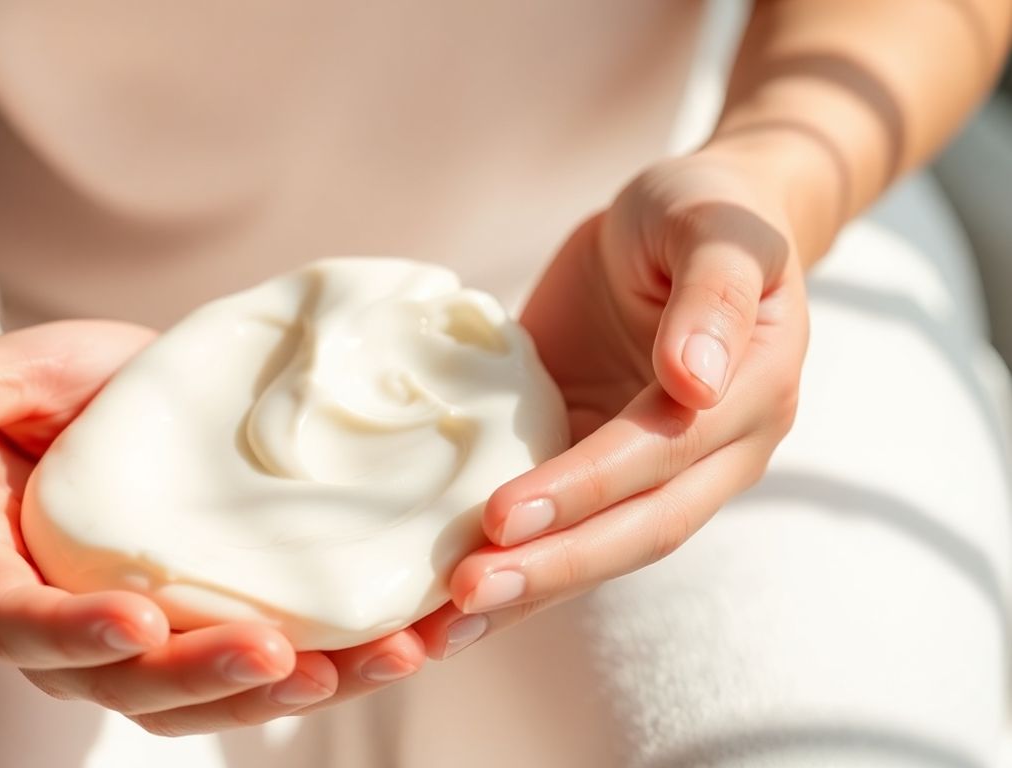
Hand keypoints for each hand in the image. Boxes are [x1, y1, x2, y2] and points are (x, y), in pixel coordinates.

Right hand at [0, 320, 425, 734]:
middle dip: (198, 680)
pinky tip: (380, 649)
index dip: (72, 633)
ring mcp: (118, 633)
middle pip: (114, 681)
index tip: (141, 618)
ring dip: (271, 695)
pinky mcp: (184, 620)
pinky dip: (309, 666)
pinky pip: (235, 665)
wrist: (58, 409)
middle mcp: (47, 620)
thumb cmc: (15, 391)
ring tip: (359, 667)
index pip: (14, 620)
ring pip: (185, 696)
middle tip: (281, 661)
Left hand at [414, 148, 809, 656]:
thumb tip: (694, 384)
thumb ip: (712, 295)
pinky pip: (559, 529)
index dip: (584, 488)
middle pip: (633, 531)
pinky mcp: (597, 470)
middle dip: (549, 567)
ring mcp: (653, 473)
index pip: (660, 455)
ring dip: (523, 593)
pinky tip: (444, 605)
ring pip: (595, 551)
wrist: (679, 224)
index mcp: (749, 394)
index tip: (502, 513)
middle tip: (462, 599)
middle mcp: (709, 454)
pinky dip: (509, 566)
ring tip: (440, 634)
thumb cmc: (701, 207)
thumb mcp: (713, 224)